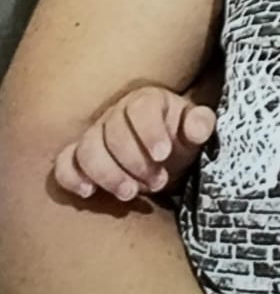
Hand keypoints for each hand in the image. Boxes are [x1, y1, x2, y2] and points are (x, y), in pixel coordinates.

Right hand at [52, 85, 216, 201]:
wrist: (161, 156)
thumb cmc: (178, 140)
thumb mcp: (194, 132)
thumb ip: (199, 124)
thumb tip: (197, 126)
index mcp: (147, 100)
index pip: (142, 108)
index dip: (150, 131)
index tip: (163, 155)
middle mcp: (116, 113)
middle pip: (113, 132)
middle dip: (134, 162)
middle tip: (156, 182)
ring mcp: (95, 134)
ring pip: (88, 149)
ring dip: (107, 174)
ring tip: (129, 193)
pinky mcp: (80, 156)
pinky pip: (65, 162)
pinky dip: (71, 176)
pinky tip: (88, 192)